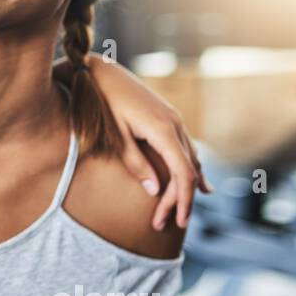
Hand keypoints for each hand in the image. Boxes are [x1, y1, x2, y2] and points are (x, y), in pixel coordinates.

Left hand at [85, 53, 211, 230]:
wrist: (98, 71)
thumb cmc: (101, 103)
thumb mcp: (114, 135)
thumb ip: (135, 163)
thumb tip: (155, 191)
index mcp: (163, 130)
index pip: (183, 173)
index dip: (183, 200)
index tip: (177, 222)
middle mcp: (175, 124)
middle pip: (188, 170)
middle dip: (178, 199)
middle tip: (163, 224)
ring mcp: (173, 120)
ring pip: (189, 159)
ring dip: (183, 187)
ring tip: (178, 213)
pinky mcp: (167, 118)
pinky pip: (185, 148)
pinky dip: (190, 169)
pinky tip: (197, 184)